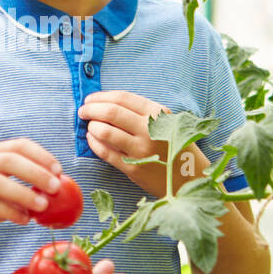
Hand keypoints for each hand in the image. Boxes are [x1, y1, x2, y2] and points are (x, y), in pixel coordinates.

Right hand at [0, 139, 63, 248]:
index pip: (20, 145)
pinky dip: (10, 212)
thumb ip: (24, 187)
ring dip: (24, 194)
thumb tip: (58, 192)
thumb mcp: (3, 190)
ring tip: (43, 207)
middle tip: (56, 188)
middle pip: (10, 160)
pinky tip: (24, 220)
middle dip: (36, 173)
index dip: (42, 156)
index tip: (59, 170)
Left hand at [78, 90, 206, 197]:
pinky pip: (105, 152)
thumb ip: (141, 112)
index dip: (101, 96)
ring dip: (91, 126)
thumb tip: (105, 102)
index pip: (122, 98)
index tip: (90, 99)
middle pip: (111, 112)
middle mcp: (150, 129)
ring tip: (89, 126)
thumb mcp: (165, 121)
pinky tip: (92, 140)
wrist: (189, 176)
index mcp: (158, 113)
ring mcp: (141, 150)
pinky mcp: (133, 168)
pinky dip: (94, 143)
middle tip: (83, 111)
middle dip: (91, 109)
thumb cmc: (173, 144)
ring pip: (105, 131)